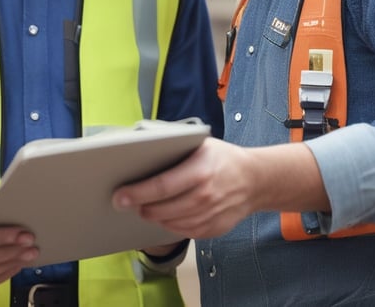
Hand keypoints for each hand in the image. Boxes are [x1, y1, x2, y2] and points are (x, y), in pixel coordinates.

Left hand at [113, 138, 327, 239]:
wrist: (255, 179)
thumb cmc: (222, 158)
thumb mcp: (200, 143)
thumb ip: (173, 146)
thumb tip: (139, 147)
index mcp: (200, 170)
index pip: (162, 186)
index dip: (137, 193)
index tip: (120, 196)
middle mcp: (206, 195)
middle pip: (163, 208)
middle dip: (140, 207)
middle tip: (124, 203)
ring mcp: (211, 215)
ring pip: (171, 223)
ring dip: (152, 217)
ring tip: (142, 208)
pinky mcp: (213, 229)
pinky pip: (184, 231)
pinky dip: (169, 225)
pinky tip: (162, 216)